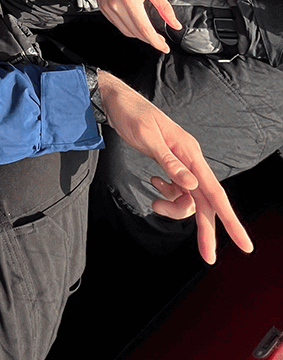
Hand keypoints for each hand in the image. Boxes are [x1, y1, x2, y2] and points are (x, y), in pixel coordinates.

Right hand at [92, 0, 181, 52]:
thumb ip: (164, 7)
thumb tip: (175, 24)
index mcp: (130, 1)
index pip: (145, 30)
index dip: (156, 42)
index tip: (164, 47)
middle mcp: (116, 6)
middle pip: (135, 33)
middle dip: (149, 39)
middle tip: (160, 39)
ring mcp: (108, 9)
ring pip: (126, 31)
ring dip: (138, 35)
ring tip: (148, 32)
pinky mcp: (102, 8)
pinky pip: (117, 25)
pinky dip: (128, 28)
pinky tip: (135, 23)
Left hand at [97, 71, 252, 264]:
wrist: (117, 102)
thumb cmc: (132, 115)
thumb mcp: (148, 137)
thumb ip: (170, 162)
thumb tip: (192, 186)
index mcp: (190, 153)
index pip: (214, 192)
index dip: (229, 219)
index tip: (244, 243)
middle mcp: (190, 160)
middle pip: (205, 202)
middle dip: (206, 230)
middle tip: (208, 257)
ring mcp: (181, 163)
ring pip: (189, 199)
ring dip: (174, 207)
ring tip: (154, 202)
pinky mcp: (170, 165)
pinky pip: (177, 190)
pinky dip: (167, 195)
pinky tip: (155, 184)